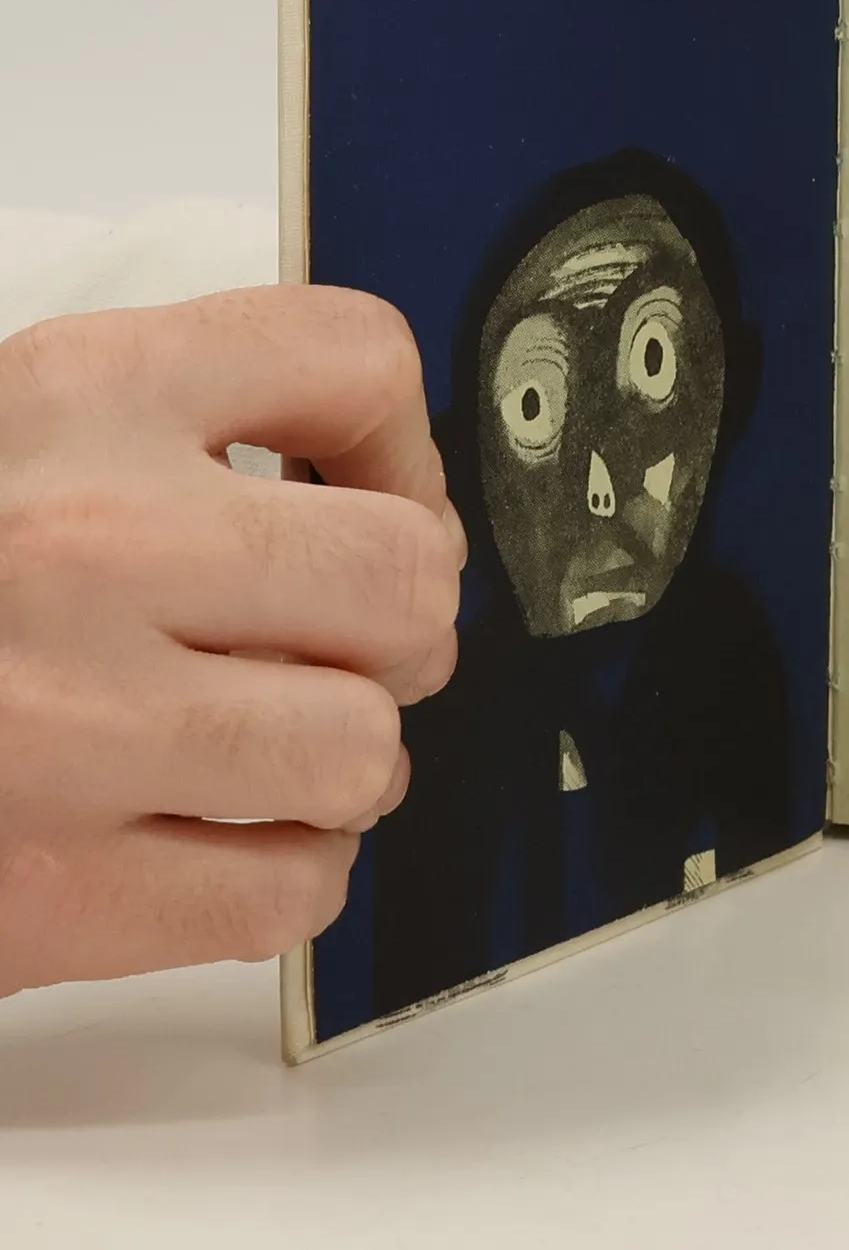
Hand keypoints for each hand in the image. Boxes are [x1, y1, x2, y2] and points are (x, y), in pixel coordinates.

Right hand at [0, 287, 463, 994]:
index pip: (355, 362)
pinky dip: (287, 869)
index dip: (398, 442)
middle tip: (347, 640)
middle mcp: (87, 544)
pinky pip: (292, 890)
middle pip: (406, 573)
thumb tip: (388, 492)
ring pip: (363, 748)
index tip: (372, 492)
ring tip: (268, 741)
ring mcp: (67, 724)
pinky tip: (220, 828)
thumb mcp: (27, 425)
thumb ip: (191, 427)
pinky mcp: (49, 890)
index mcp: (81, 399)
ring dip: (342, 760)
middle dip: (400, 621)